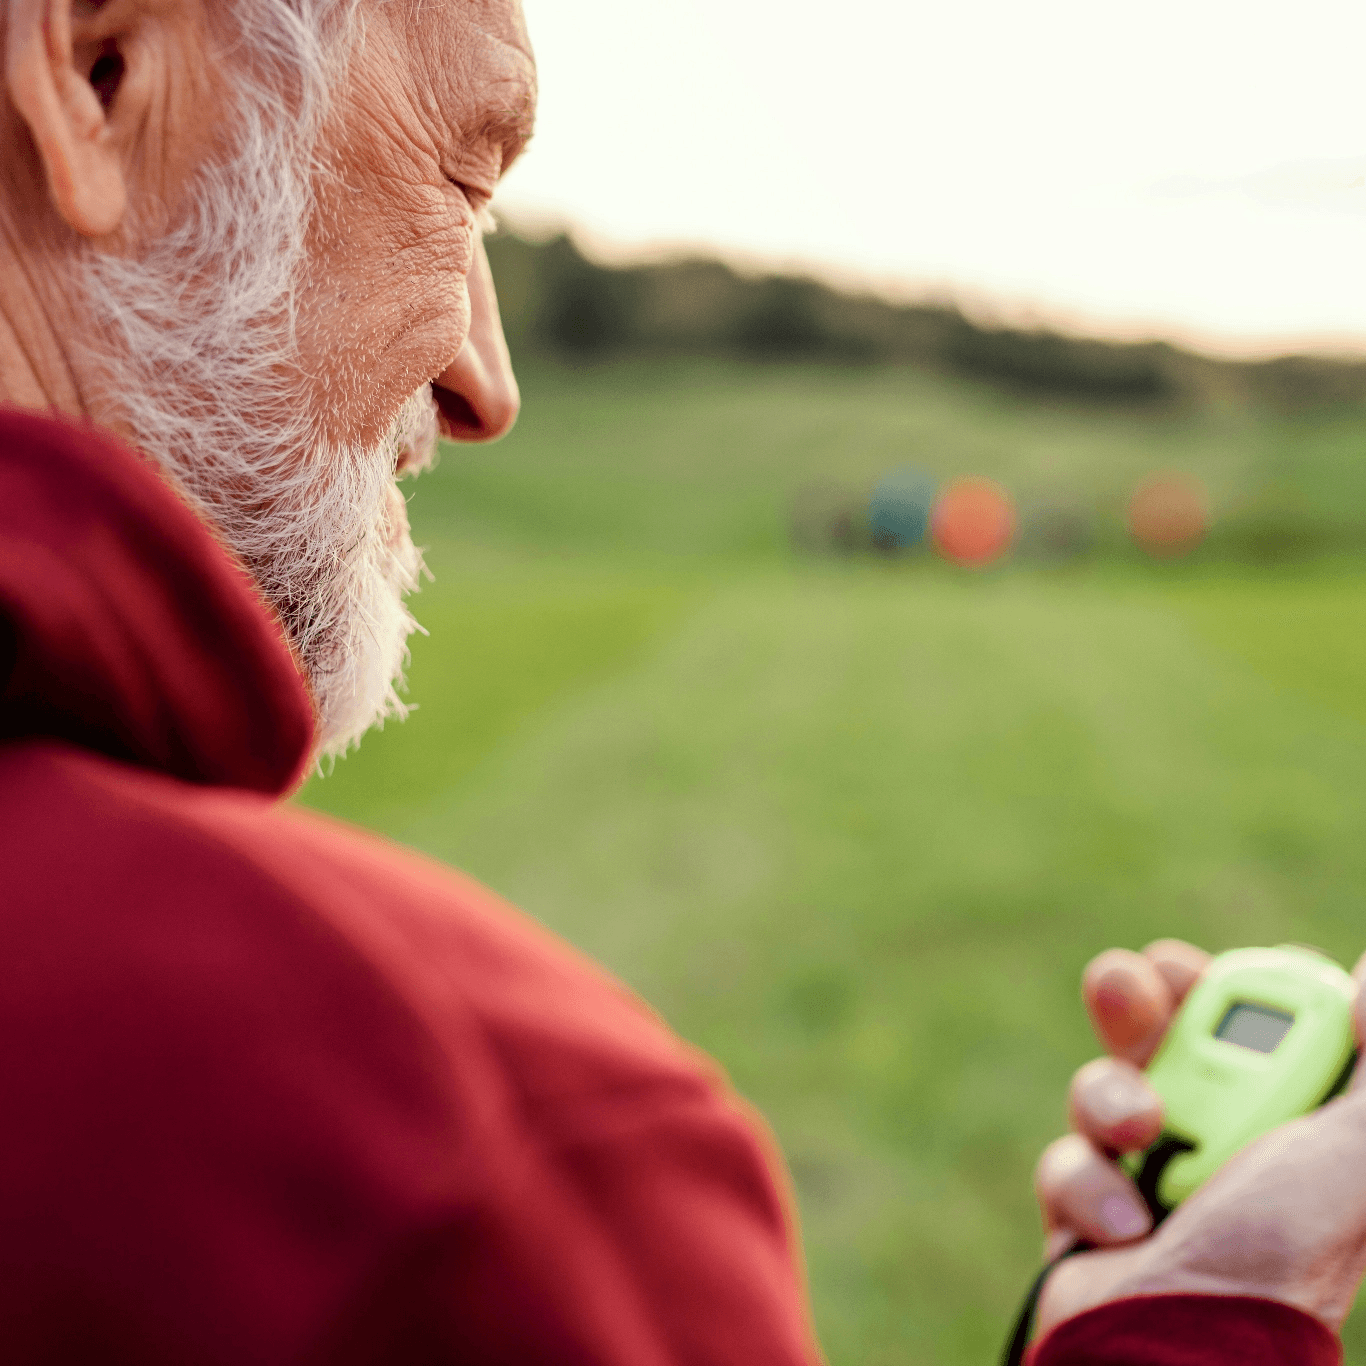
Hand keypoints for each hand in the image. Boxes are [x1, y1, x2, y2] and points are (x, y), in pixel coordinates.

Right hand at [1033, 939, 1365, 1338]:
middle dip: (1136, 1005)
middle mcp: (1220, 1146)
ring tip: (1139, 1133)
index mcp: (1291, 1126)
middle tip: (1127, 985)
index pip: (1255, 1029)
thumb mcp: (1346, 1157)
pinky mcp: (1090, 1212)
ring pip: (1102, 1087)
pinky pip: (1067, 1162)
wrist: (1170, 1358)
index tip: (1202, 969)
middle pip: (1163, 1038)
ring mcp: (1150, 1178)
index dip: (1225, 991)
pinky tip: (1125, 1227)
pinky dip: (1089, 1187)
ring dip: (1110, 1101)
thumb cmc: (1273, 1261)